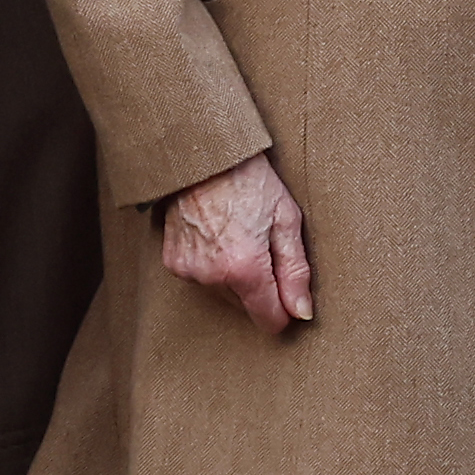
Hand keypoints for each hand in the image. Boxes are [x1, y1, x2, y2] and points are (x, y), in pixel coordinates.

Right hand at [161, 149, 314, 331]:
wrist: (203, 154)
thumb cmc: (250, 180)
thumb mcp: (286, 219)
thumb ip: (296, 271)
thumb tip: (301, 312)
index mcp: (244, 267)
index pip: (269, 320)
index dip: (284, 308)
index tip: (288, 287)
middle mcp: (212, 276)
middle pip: (246, 306)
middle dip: (258, 284)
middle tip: (260, 243)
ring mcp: (188, 271)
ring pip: (223, 293)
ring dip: (234, 274)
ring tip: (237, 234)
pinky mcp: (173, 263)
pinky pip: (201, 278)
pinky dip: (211, 264)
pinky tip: (216, 235)